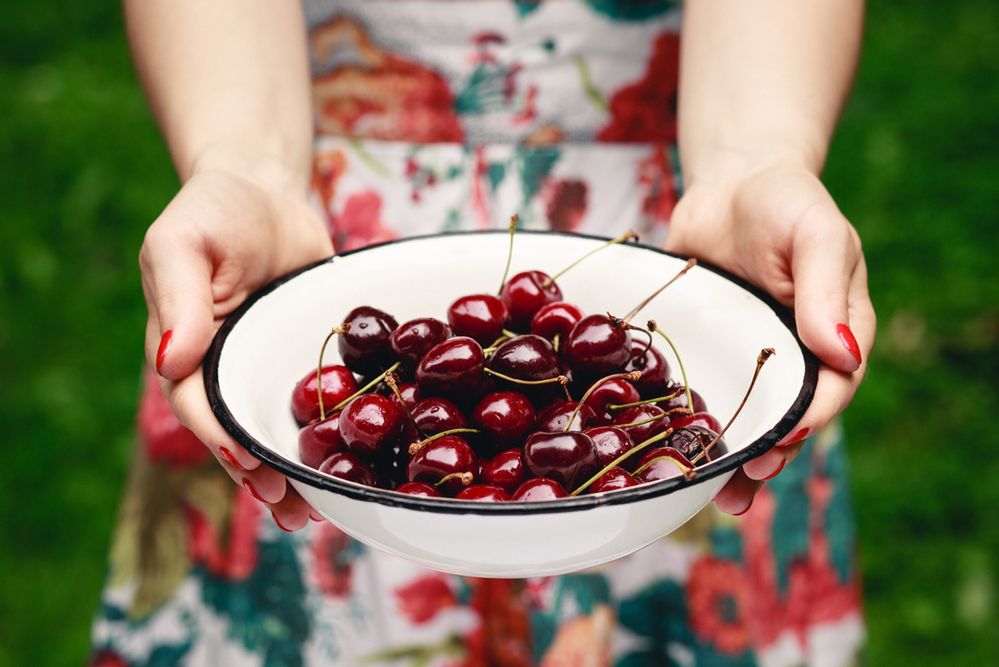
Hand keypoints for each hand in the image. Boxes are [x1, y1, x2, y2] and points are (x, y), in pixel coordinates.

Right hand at [141, 158, 332, 529]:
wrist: (264, 191)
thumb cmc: (213, 211)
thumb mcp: (182, 243)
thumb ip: (178, 299)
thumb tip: (170, 360)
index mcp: (185, 350)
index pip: (199, 405)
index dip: (223, 438)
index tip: (251, 465)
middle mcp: (224, 368)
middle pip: (239, 433)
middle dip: (263, 475)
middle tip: (292, 508)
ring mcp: (265, 366)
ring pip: (277, 428)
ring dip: (295, 470)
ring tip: (319, 512)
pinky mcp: (304, 357)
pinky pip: (315, 399)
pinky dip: (329, 430)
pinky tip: (351, 461)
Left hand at [666, 158, 875, 514]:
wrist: (728, 185)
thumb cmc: (782, 201)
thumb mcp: (813, 233)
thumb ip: (825, 290)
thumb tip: (842, 354)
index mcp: (836, 331)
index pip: (832, 386)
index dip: (811, 417)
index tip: (787, 439)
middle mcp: (794, 353)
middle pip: (789, 417)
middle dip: (770, 454)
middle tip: (746, 481)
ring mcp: (749, 357)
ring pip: (746, 417)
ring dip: (733, 458)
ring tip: (716, 495)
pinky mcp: (709, 352)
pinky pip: (704, 392)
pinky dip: (693, 423)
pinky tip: (674, 449)